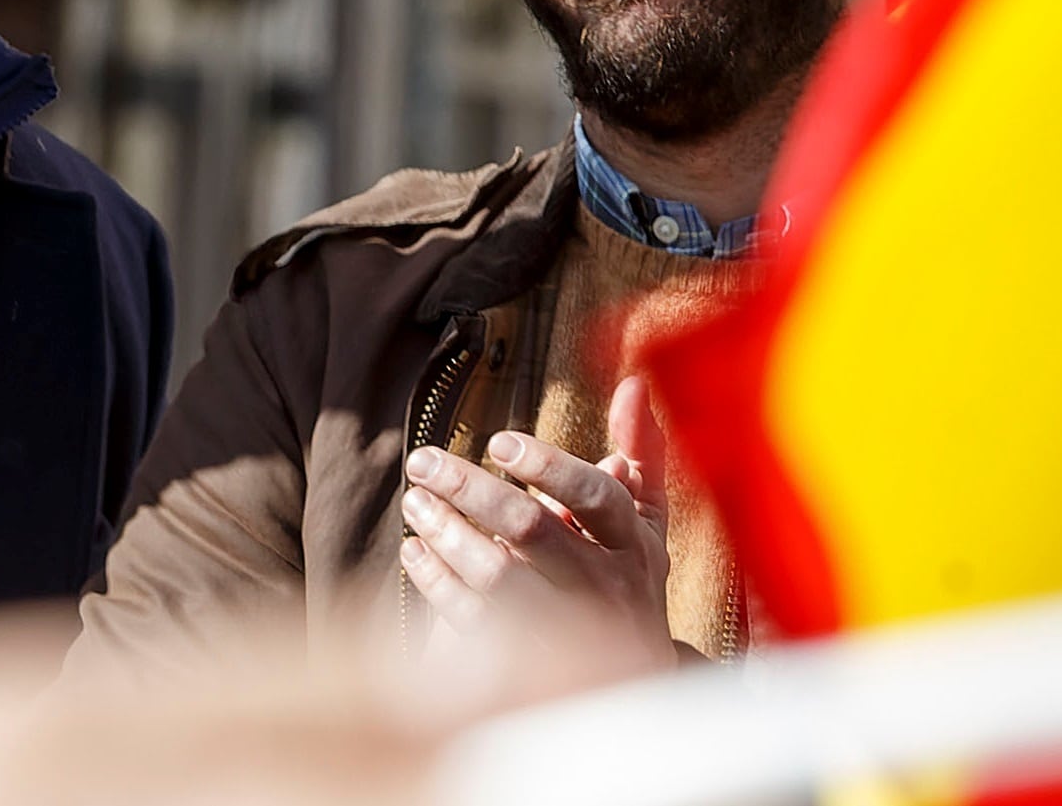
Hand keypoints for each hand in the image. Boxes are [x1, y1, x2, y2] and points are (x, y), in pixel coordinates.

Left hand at [397, 374, 674, 677]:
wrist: (632, 679)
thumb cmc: (631, 575)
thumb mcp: (647, 517)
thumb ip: (641, 450)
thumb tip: (633, 383)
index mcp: (632, 543)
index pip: (596, 496)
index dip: (548, 466)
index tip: (499, 441)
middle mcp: (602, 584)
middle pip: (533, 531)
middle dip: (472, 490)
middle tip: (423, 460)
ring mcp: (565, 627)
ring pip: (497, 577)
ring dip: (447, 534)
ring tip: (414, 501)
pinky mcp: (528, 661)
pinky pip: (473, 620)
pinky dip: (438, 583)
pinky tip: (414, 551)